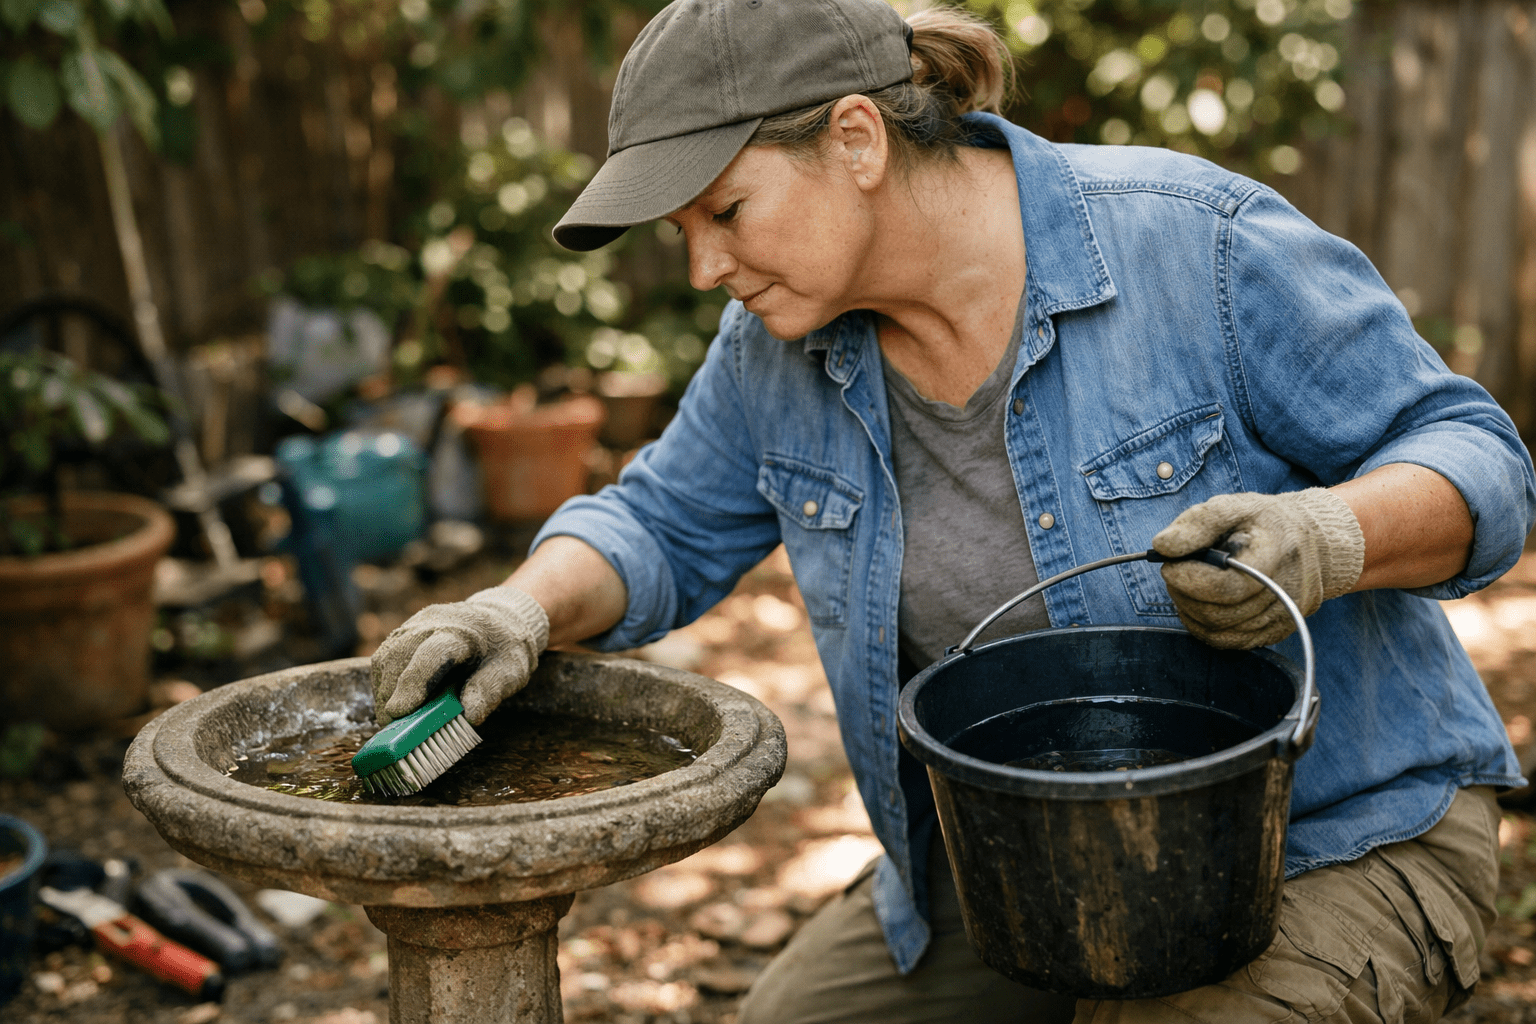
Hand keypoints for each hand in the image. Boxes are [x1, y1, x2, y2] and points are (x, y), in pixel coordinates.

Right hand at [370, 586, 549, 724]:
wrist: (498, 622)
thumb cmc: (504, 650)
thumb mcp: (510, 671)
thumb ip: (490, 691)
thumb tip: (469, 717)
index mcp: (461, 631)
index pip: (432, 653)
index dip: (414, 682)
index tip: (399, 711)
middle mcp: (430, 624)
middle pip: (398, 657)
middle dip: (392, 695)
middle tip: (395, 729)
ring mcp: (412, 627)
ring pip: (385, 660)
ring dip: (385, 694)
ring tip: (396, 723)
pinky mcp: (401, 637)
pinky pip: (383, 662)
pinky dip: (386, 688)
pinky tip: (399, 707)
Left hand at [1152, 488, 1363, 648]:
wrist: (1316, 542)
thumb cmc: (1267, 523)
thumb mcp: (1235, 506)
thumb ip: (1198, 522)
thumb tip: (1163, 546)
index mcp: (1275, 557)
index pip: (1224, 586)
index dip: (1187, 578)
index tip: (1169, 562)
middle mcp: (1284, 594)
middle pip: (1216, 613)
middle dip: (1182, 592)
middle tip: (1175, 570)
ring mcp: (1282, 618)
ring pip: (1217, 631)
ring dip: (1189, 608)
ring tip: (1188, 583)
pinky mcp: (1276, 633)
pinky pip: (1228, 642)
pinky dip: (1203, 625)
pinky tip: (1199, 604)